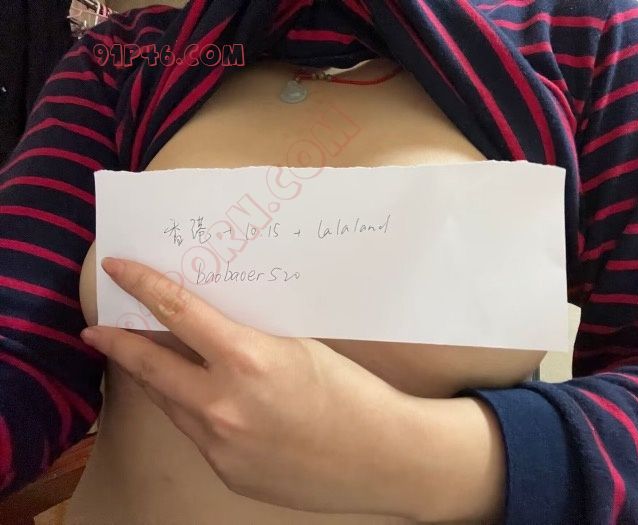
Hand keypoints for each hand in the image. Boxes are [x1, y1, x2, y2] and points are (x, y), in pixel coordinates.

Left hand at [80, 257, 434, 517]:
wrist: (383, 459)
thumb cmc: (354, 394)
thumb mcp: (300, 348)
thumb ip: (249, 339)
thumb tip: (214, 330)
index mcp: (246, 358)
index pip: (177, 310)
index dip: (142, 285)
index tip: (116, 270)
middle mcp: (222, 403)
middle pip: (150, 365)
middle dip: (118, 344)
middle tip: (98, 331)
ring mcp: (220, 445)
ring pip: (170, 404)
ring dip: (156, 381)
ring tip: (146, 365)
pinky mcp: (228, 473)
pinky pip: (198, 435)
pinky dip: (195, 413)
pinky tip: (209, 406)